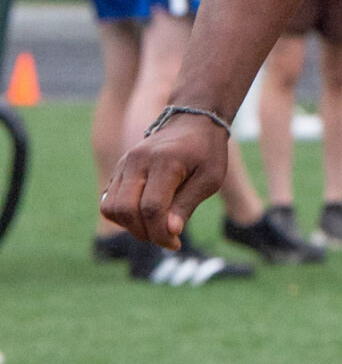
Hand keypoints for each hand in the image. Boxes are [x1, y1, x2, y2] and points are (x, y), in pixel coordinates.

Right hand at [101, 116, 229, 248]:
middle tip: (165, 236)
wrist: (193, 121)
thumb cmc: (207, 152)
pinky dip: (123, 216)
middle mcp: (138, 161)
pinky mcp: (119, 169)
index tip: (176, 242)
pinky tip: (145, 215)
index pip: (152, 208)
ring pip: (111, 207)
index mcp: (165, 162)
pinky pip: (109, 201)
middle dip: (144, 232)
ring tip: (154, 226)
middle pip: (125, 210)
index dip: (161, 233)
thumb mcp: (210, 178)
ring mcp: (125, 163)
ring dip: (130, 226)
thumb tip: (170, 232)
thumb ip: (187, 205)